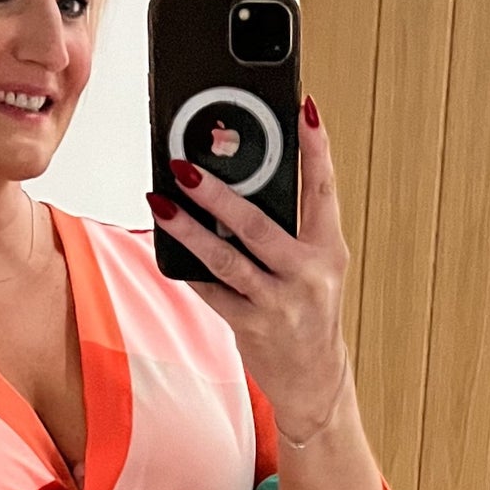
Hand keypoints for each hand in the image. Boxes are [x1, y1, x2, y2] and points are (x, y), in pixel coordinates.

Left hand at [146, 94, 350, 441]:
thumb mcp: (315, 268)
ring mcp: (279, 304)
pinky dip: (187, 269)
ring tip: (160, 201)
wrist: (315, 381)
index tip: (302, 108)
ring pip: (226, 259)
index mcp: (329, 250)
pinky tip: (166, 248)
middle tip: (186, 164)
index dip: (315, 147)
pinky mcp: (251, 328)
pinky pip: (211, 292)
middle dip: (219, 193)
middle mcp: (308, 275)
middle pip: (259, 224)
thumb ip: (290, 230)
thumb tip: (239, 183)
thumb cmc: (309, 312)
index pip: (322, 189)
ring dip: (189, 228)